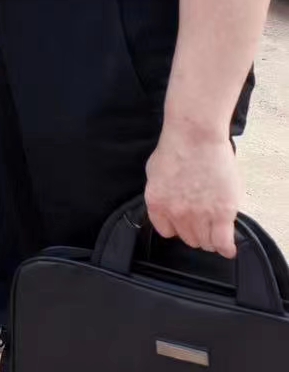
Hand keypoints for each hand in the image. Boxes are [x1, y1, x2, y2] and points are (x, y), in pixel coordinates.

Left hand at [144, 122, 243, 257]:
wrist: (195, 136)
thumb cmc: (176, 148)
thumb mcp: (155, 172)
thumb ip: (161, 193)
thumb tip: (169, 205)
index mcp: (156, 203)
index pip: (166, 231)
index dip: (177, 228)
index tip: (184, 224)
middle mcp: (176, 212)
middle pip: (188, 238)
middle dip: (195, 233)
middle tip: (203, 223)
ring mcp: (200, 214)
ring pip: (206, 243)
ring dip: (211, 239)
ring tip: (216, 231)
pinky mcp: (222, 213)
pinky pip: (223, 242)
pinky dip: (226, 248)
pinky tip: (228, 248)